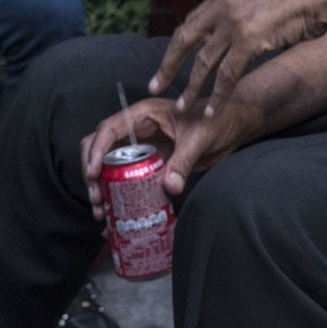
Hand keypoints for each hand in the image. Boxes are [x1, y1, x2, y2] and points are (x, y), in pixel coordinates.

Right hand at [80, 97, 247, 213]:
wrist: (234, 125)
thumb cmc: (217, 119)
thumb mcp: (199, 137)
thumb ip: (184, 160)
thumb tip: (169, 186)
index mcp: (144, 114)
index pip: (109, 128)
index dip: (96, 149)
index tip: (93, 172)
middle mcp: (138, 130)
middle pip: (101, 148)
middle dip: (92, 171)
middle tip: (96, 197)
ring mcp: (143, 148)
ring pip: (110, 166)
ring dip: (101, 187)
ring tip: (101, 210)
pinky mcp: (150, 165)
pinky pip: (129, 179)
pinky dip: (119, 195)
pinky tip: (115, 213)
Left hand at [151, 0, 326, 112]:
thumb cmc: (295, 0)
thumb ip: (235, 13)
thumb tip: (221, 33)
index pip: (189, 24)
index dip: (175, 48)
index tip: (165, 65)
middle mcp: (223, 6)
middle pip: (185, 40)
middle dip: (168, 66)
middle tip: (155, 86)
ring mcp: (235, 22)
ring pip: (204, 62)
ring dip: (192, 87)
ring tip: (183, 106)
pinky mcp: (250, 39)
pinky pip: (227, 74)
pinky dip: (218, 95)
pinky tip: (212, 109)